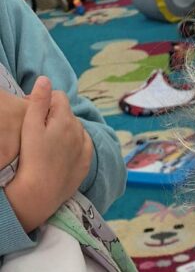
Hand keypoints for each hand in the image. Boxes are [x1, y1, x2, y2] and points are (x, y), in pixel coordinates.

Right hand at [4, 76, 92, 231]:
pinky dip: (75, 144)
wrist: (41, 191)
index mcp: (65, 118)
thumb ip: (40, 100)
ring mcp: (85, 148)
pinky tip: (63, 152)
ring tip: (50, 143)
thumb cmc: (31, 157)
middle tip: (40, 129)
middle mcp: (79, 131)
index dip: (46, 101)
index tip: (35, 113)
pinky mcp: (86, 164)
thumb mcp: (30, 125)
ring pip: (76, 129)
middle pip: (68, 113)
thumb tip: (46, 80)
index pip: (59, 96)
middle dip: (56, 115)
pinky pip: (84, 146)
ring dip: (66, 130)